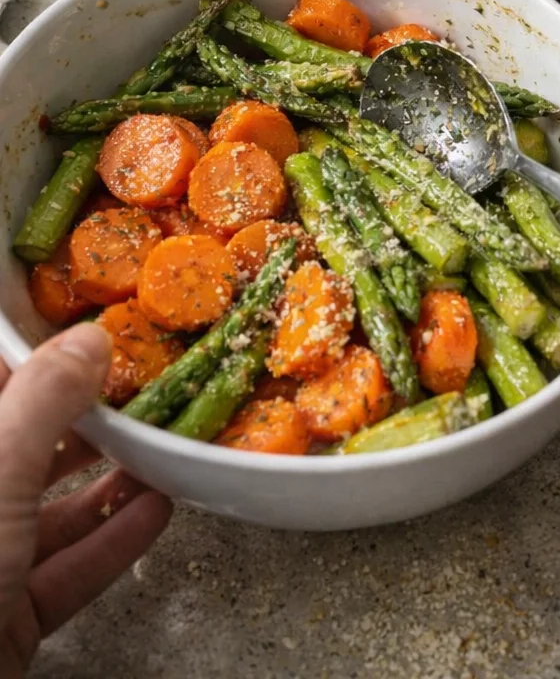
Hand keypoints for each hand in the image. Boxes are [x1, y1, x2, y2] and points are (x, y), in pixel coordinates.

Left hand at [0, 324, 170, 676]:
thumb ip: (43, 401)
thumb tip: (85, 340)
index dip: (30, 354)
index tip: (85, 326)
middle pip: (19, 444)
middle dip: (80, 415)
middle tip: (138, 383)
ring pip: (44, 507)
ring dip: (104, 479)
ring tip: (159, 443)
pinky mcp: (0, 617)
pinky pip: (61, 570)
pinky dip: (110, 542)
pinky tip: (157, 511)